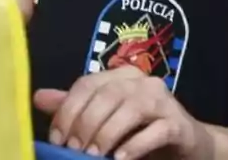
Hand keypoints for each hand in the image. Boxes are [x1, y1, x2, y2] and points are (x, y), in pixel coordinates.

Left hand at [34, 65, 213, 159]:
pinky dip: (134, 146)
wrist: (190, 146)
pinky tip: (119, 159)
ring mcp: (163, 99)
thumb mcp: (105, 120)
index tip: (56, 139)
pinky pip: (154, 131)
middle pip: (106, 95)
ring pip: (129, 110)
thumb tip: (38, 98)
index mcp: (120, 75)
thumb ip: (76, 109)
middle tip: (73, 150)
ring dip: (106, 134)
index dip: (67, 110)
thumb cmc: (141, 132)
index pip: (86, 84)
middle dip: (85, 124)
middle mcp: (141, 81)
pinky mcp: (179, 123)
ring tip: (92, 156)